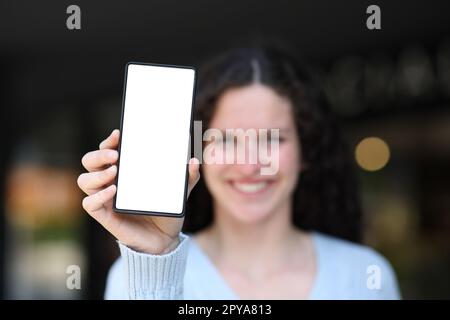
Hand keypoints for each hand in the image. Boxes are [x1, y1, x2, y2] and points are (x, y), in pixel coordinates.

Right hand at [77, 129, 199, 253]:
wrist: (166, 239)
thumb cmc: (167, 210)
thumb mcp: (180, 191)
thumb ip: (188, 176)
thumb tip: (194, 161)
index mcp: (125, 170)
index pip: (108, 150)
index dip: (109, 141)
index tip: (119, 134)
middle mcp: (110, 181)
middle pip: (90, 161)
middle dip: (99, 154)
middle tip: (115, 155)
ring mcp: (105, 198)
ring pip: (85, 180)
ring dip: (96, 173)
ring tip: (114, 171)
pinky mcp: (105, 216)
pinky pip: (90, 203)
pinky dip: (98, 195)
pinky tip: (112, 191)